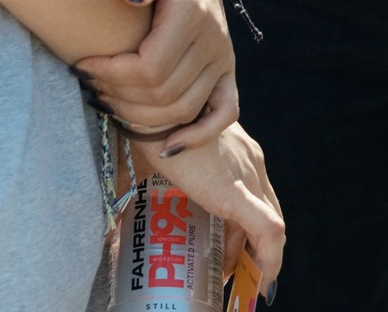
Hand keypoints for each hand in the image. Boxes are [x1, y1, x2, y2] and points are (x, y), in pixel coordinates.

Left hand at [75, 0, 237, 147]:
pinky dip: (198, 135)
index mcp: (192, 10)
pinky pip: (223, 113)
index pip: (151, 66)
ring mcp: (223, 56)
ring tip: (107, 100)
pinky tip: (166, 146)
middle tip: (88, 82)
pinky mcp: (226, 69)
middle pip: (163, 93)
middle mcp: (214, 38)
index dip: (112, 75)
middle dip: (119, 95)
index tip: (82, 64)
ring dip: (141, 116)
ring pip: (182, 109)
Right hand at [134, 122, 286, 291]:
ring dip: (256, 255)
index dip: (247, 226)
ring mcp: (248, 173)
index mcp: (239, 150)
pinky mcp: (235, 191)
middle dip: (251, 245)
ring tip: (233, 277)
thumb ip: (167, 179)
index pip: (257, 195)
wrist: (151, 110)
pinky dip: (269, 257)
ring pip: (270, 224)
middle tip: (229, 270)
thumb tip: (116, 224)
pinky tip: (262, 276)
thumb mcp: (172, 155)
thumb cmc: (152, 128)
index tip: (228, 250)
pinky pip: (267, 230)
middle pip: (266, 211)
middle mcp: (252, 161)